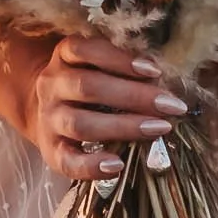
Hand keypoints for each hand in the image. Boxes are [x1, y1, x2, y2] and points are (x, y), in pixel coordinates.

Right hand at [0, 30, 187, 181]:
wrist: (46, 111)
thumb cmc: (87, 83)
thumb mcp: (96, 63)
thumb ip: (122, 66)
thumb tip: (165, 78)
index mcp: (65, 55)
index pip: (88, 51)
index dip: (121, 59)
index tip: (155, 71)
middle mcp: (52, 84)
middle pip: (89, 87)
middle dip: (134, 96)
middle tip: (172, 106)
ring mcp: (48, 118)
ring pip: (80, 123)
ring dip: (123, 126)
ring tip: (158, 129)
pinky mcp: (50, 150)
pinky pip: (67, 161)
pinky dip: (92, 166)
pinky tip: (118, 166)